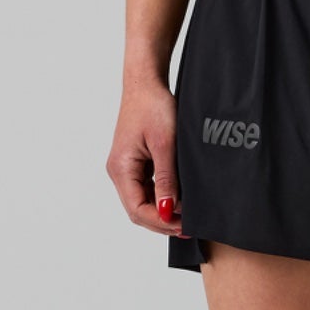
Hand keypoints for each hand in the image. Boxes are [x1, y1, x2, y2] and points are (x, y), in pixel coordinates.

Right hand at [108, 77, 182, 234]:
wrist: (146, 83)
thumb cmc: (154, 106)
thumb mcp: (165, 144)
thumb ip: (166, 180)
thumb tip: (167, 211)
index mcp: (121, 168)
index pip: (137, 209)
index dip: (161, 222)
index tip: (185, 226)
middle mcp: (118, 172)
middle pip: (138, 210)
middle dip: (162, 222)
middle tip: (190, 226)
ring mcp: (125, 168)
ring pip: (142, 201)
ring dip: (163, 212)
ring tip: (188, 216)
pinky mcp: (134, 163)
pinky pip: (146, 189)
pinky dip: (161, 198)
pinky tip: (179, 200)